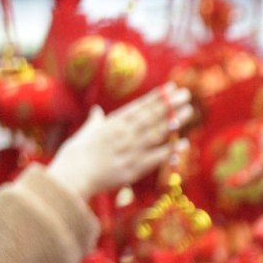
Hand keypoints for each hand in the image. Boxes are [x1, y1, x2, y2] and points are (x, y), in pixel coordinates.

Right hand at [46, 85, 194, 201]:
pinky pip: (156, 157)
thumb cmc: (76, 154)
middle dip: (169, 105)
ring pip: (156, 133)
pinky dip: (170, 150)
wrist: (73, 175)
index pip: (139, 107)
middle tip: (186, 94)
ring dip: (173, 121)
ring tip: (189, 111)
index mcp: (113, 123)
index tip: (170, 88)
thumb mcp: (86, 132)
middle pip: (151, 116)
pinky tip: (184, 143)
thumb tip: (97, 111)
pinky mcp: (134, 167)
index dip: (156, 97)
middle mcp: (123, 133)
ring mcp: (130, 150)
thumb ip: (96, 121)